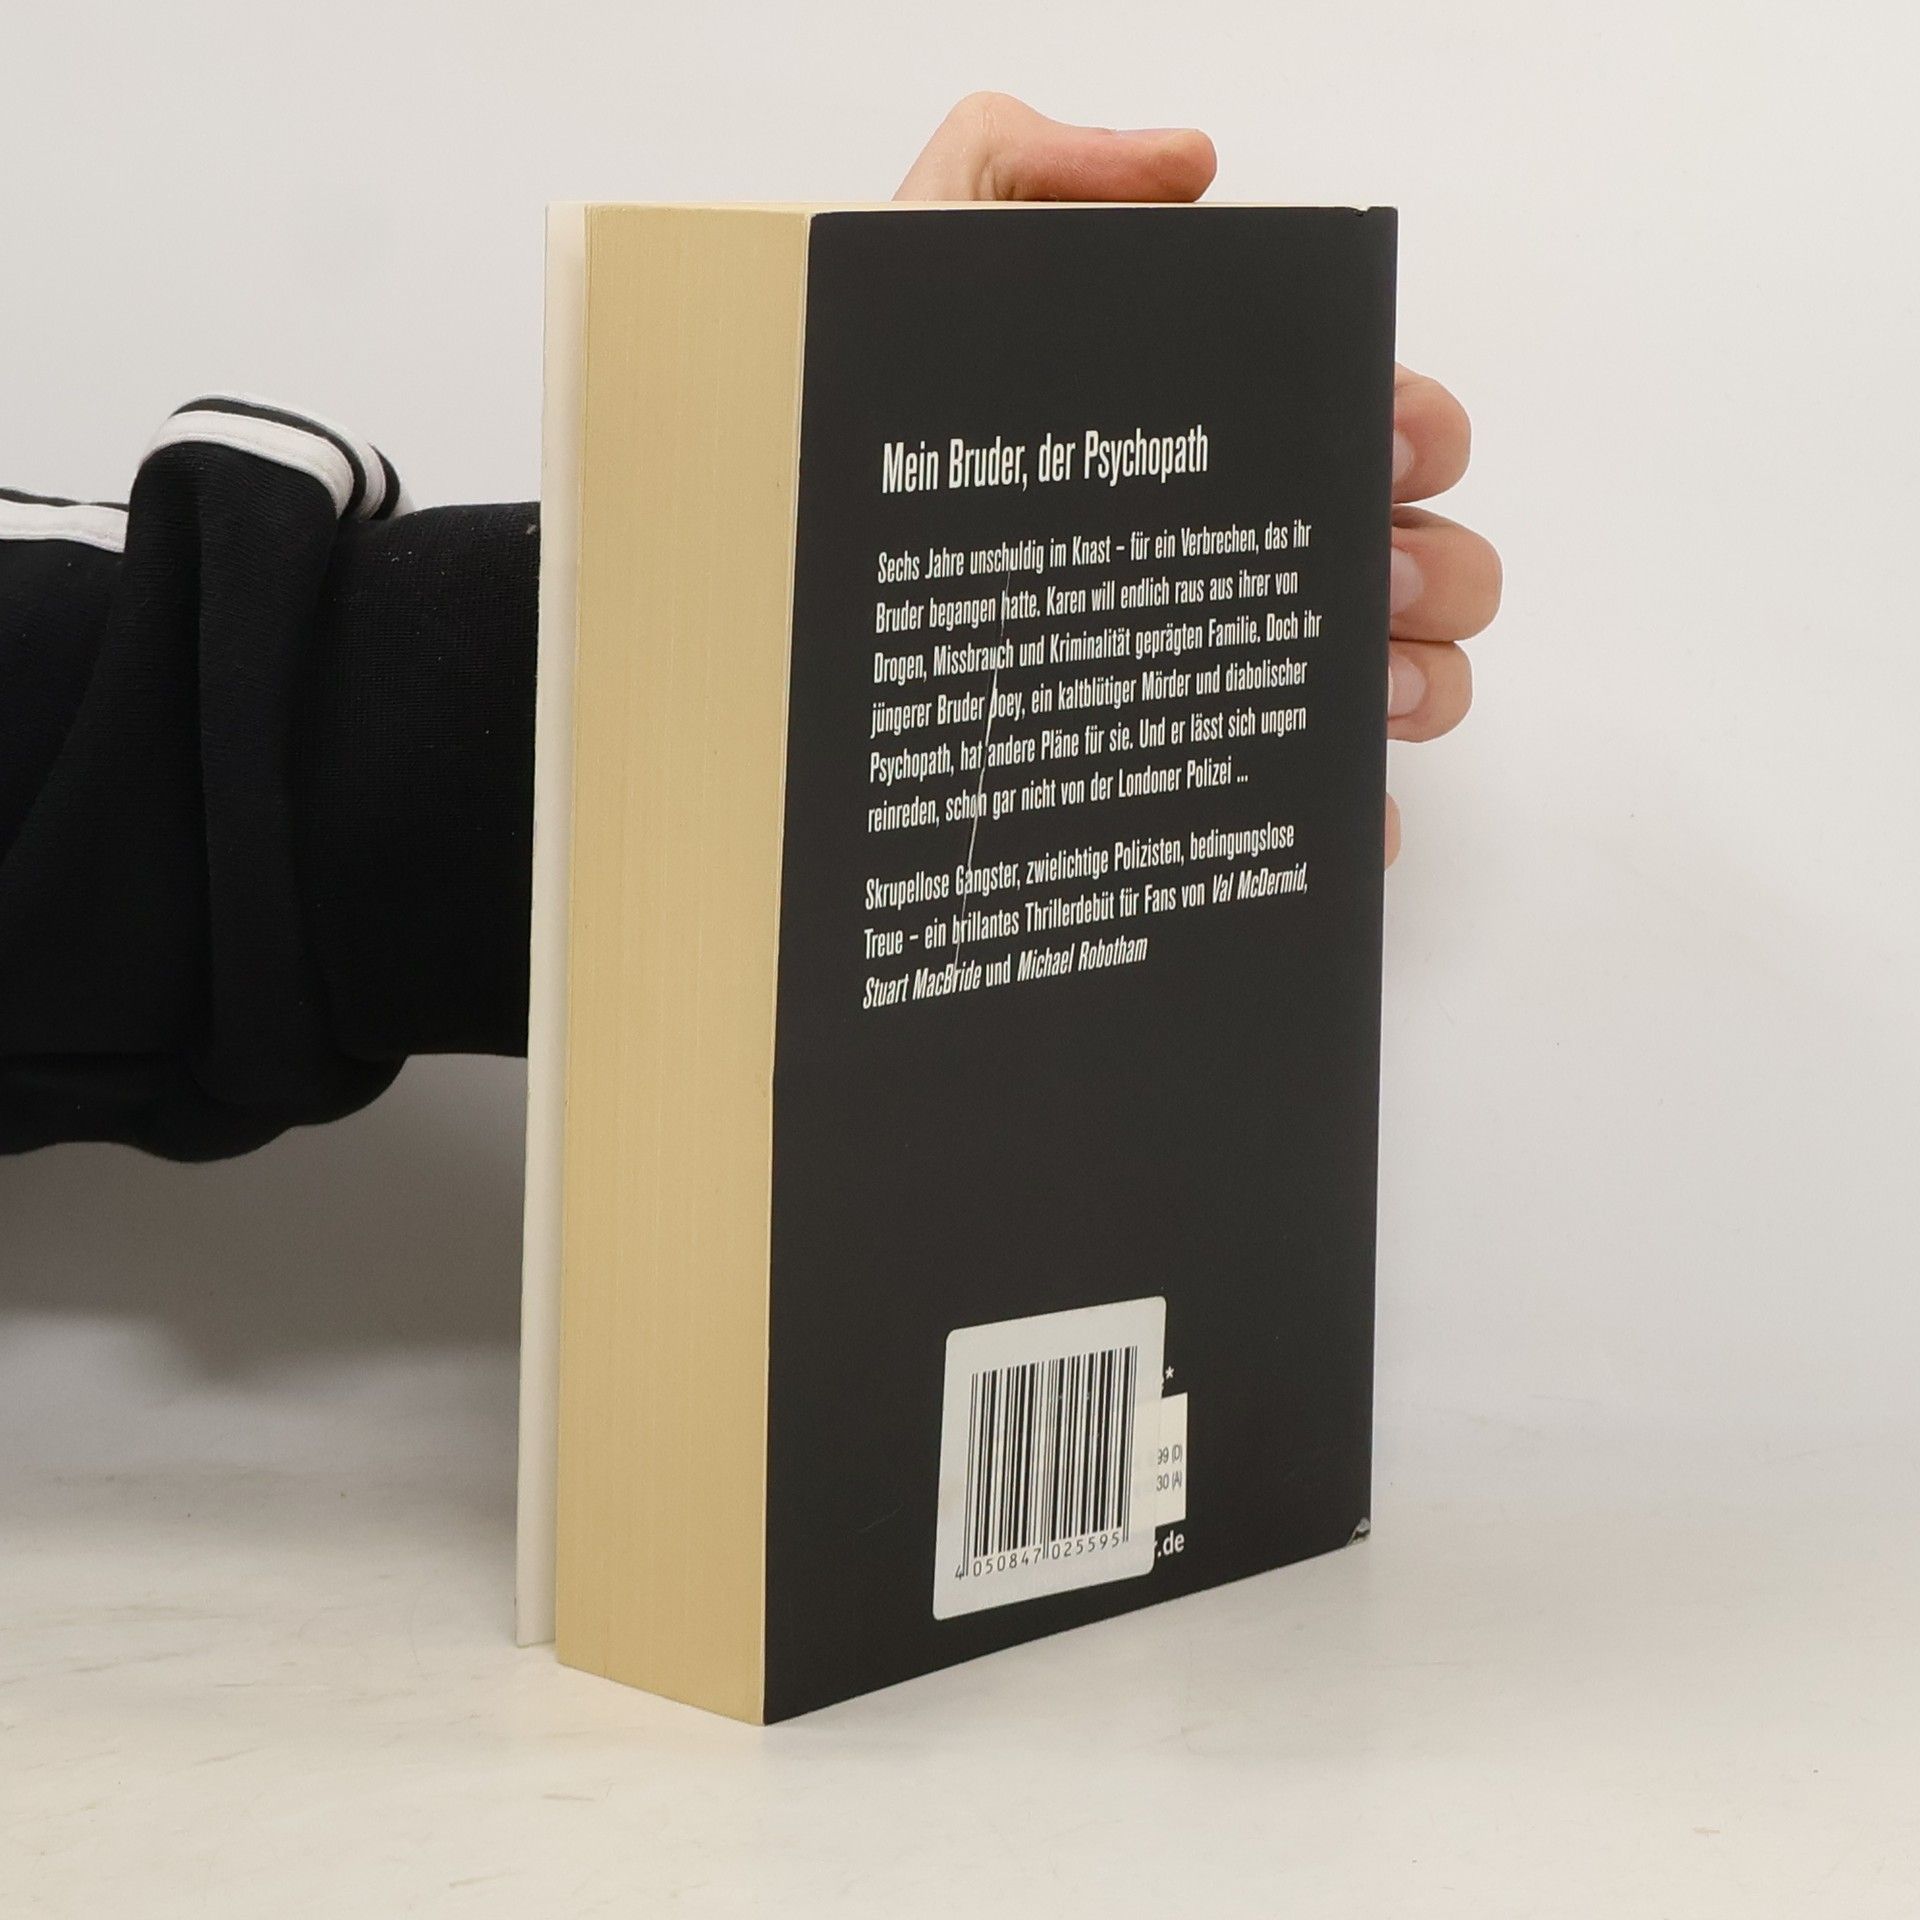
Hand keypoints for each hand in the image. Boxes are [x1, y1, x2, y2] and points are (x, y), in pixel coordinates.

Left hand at [897, 94, 1499, 864]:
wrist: (751, 599)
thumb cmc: (832, 439)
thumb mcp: (916, 267)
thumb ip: (1029, 172)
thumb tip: (1192, 168)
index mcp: (1199, 443)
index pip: (1359, 427)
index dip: (1409, 430)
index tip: (1383, 446)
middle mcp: (1216, 558)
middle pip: (1405, 562)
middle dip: (1429, 567)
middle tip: (1364, 576)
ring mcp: (1201, 674)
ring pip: (1388, 682)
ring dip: (1418, 682)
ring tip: (1369, 688)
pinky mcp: (1172, 783)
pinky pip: (1299, 811)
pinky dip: (1349, 815)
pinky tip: (1346, 815)